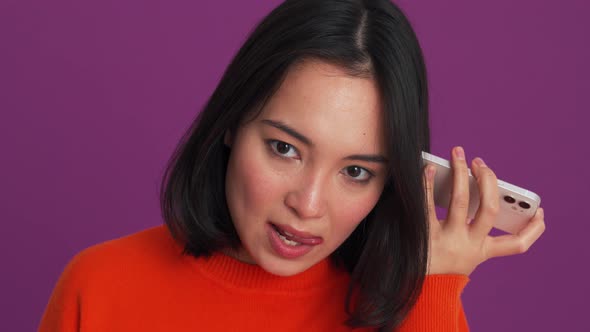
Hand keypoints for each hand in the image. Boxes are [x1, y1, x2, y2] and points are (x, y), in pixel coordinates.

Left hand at [423, 146, 545, 275]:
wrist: (416, 289)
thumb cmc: (439, 265)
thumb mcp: (462, 255)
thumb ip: (471, 229)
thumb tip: (466, 187)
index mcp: (482, 251)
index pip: (516, 245)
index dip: (533, 229)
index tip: (539, 212)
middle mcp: (469, 246)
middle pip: (490, 210)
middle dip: (489, 182)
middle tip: (480, 163)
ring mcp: (448, 240)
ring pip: (460, 202)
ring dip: (461, 173)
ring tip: (458, 154)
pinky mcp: (425, 236)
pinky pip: (427, 205)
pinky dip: (429, 183)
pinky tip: (430, 168)